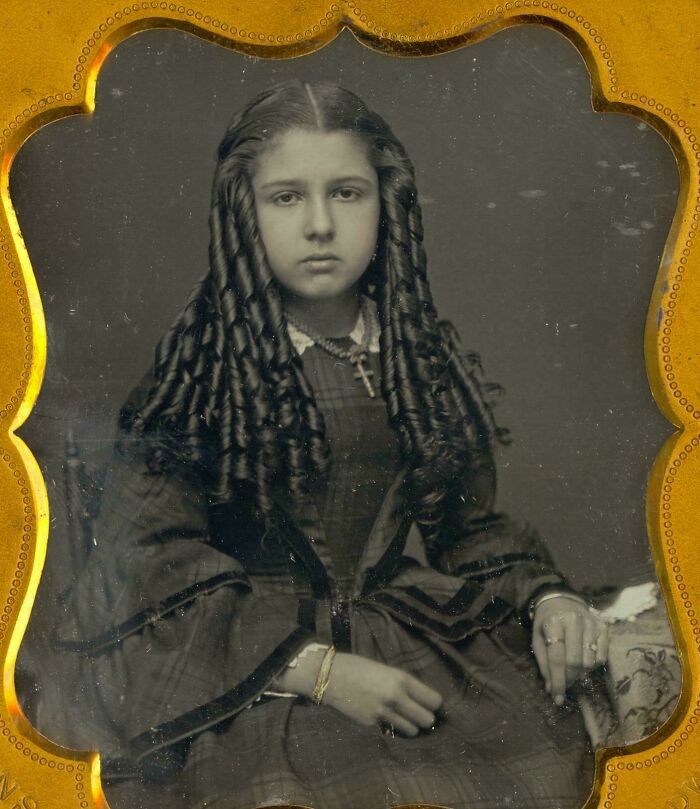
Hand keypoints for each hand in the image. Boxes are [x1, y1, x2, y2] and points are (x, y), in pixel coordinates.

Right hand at [323, 653, 443, 735]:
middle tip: (418, 714)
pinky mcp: (371, 724)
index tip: (430, 705)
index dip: (434, 704)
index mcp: (402, 680)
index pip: (434, 700)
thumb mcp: (386, 671)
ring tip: (401, 717)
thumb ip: (403, 685)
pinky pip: (391, 730)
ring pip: (412, 730)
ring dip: (410, 726)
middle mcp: (396, 697)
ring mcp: (383, 713)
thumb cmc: (359, 668)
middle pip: (427, 720)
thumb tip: (422, 700)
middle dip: (425, 718)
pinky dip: (390, 727)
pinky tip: (380, 716)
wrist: (329, 676)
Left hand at [532, 596, 608, 705]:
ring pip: (589, 661)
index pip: (557, 659)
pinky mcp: (603, 626)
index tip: (557, 698)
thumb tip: (552, 690)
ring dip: (581, 673)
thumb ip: (544, 664)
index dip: (558, 682)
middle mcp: (574, 621)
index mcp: (553, 623)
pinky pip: (602, 656)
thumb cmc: (547, 623)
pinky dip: (593, 665)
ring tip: (572, 671)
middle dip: (569, 679)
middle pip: (575, 662)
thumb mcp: (538, 639)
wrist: (560, 600)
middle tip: (565, 685)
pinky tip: (584, 660)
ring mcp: (590, 623)